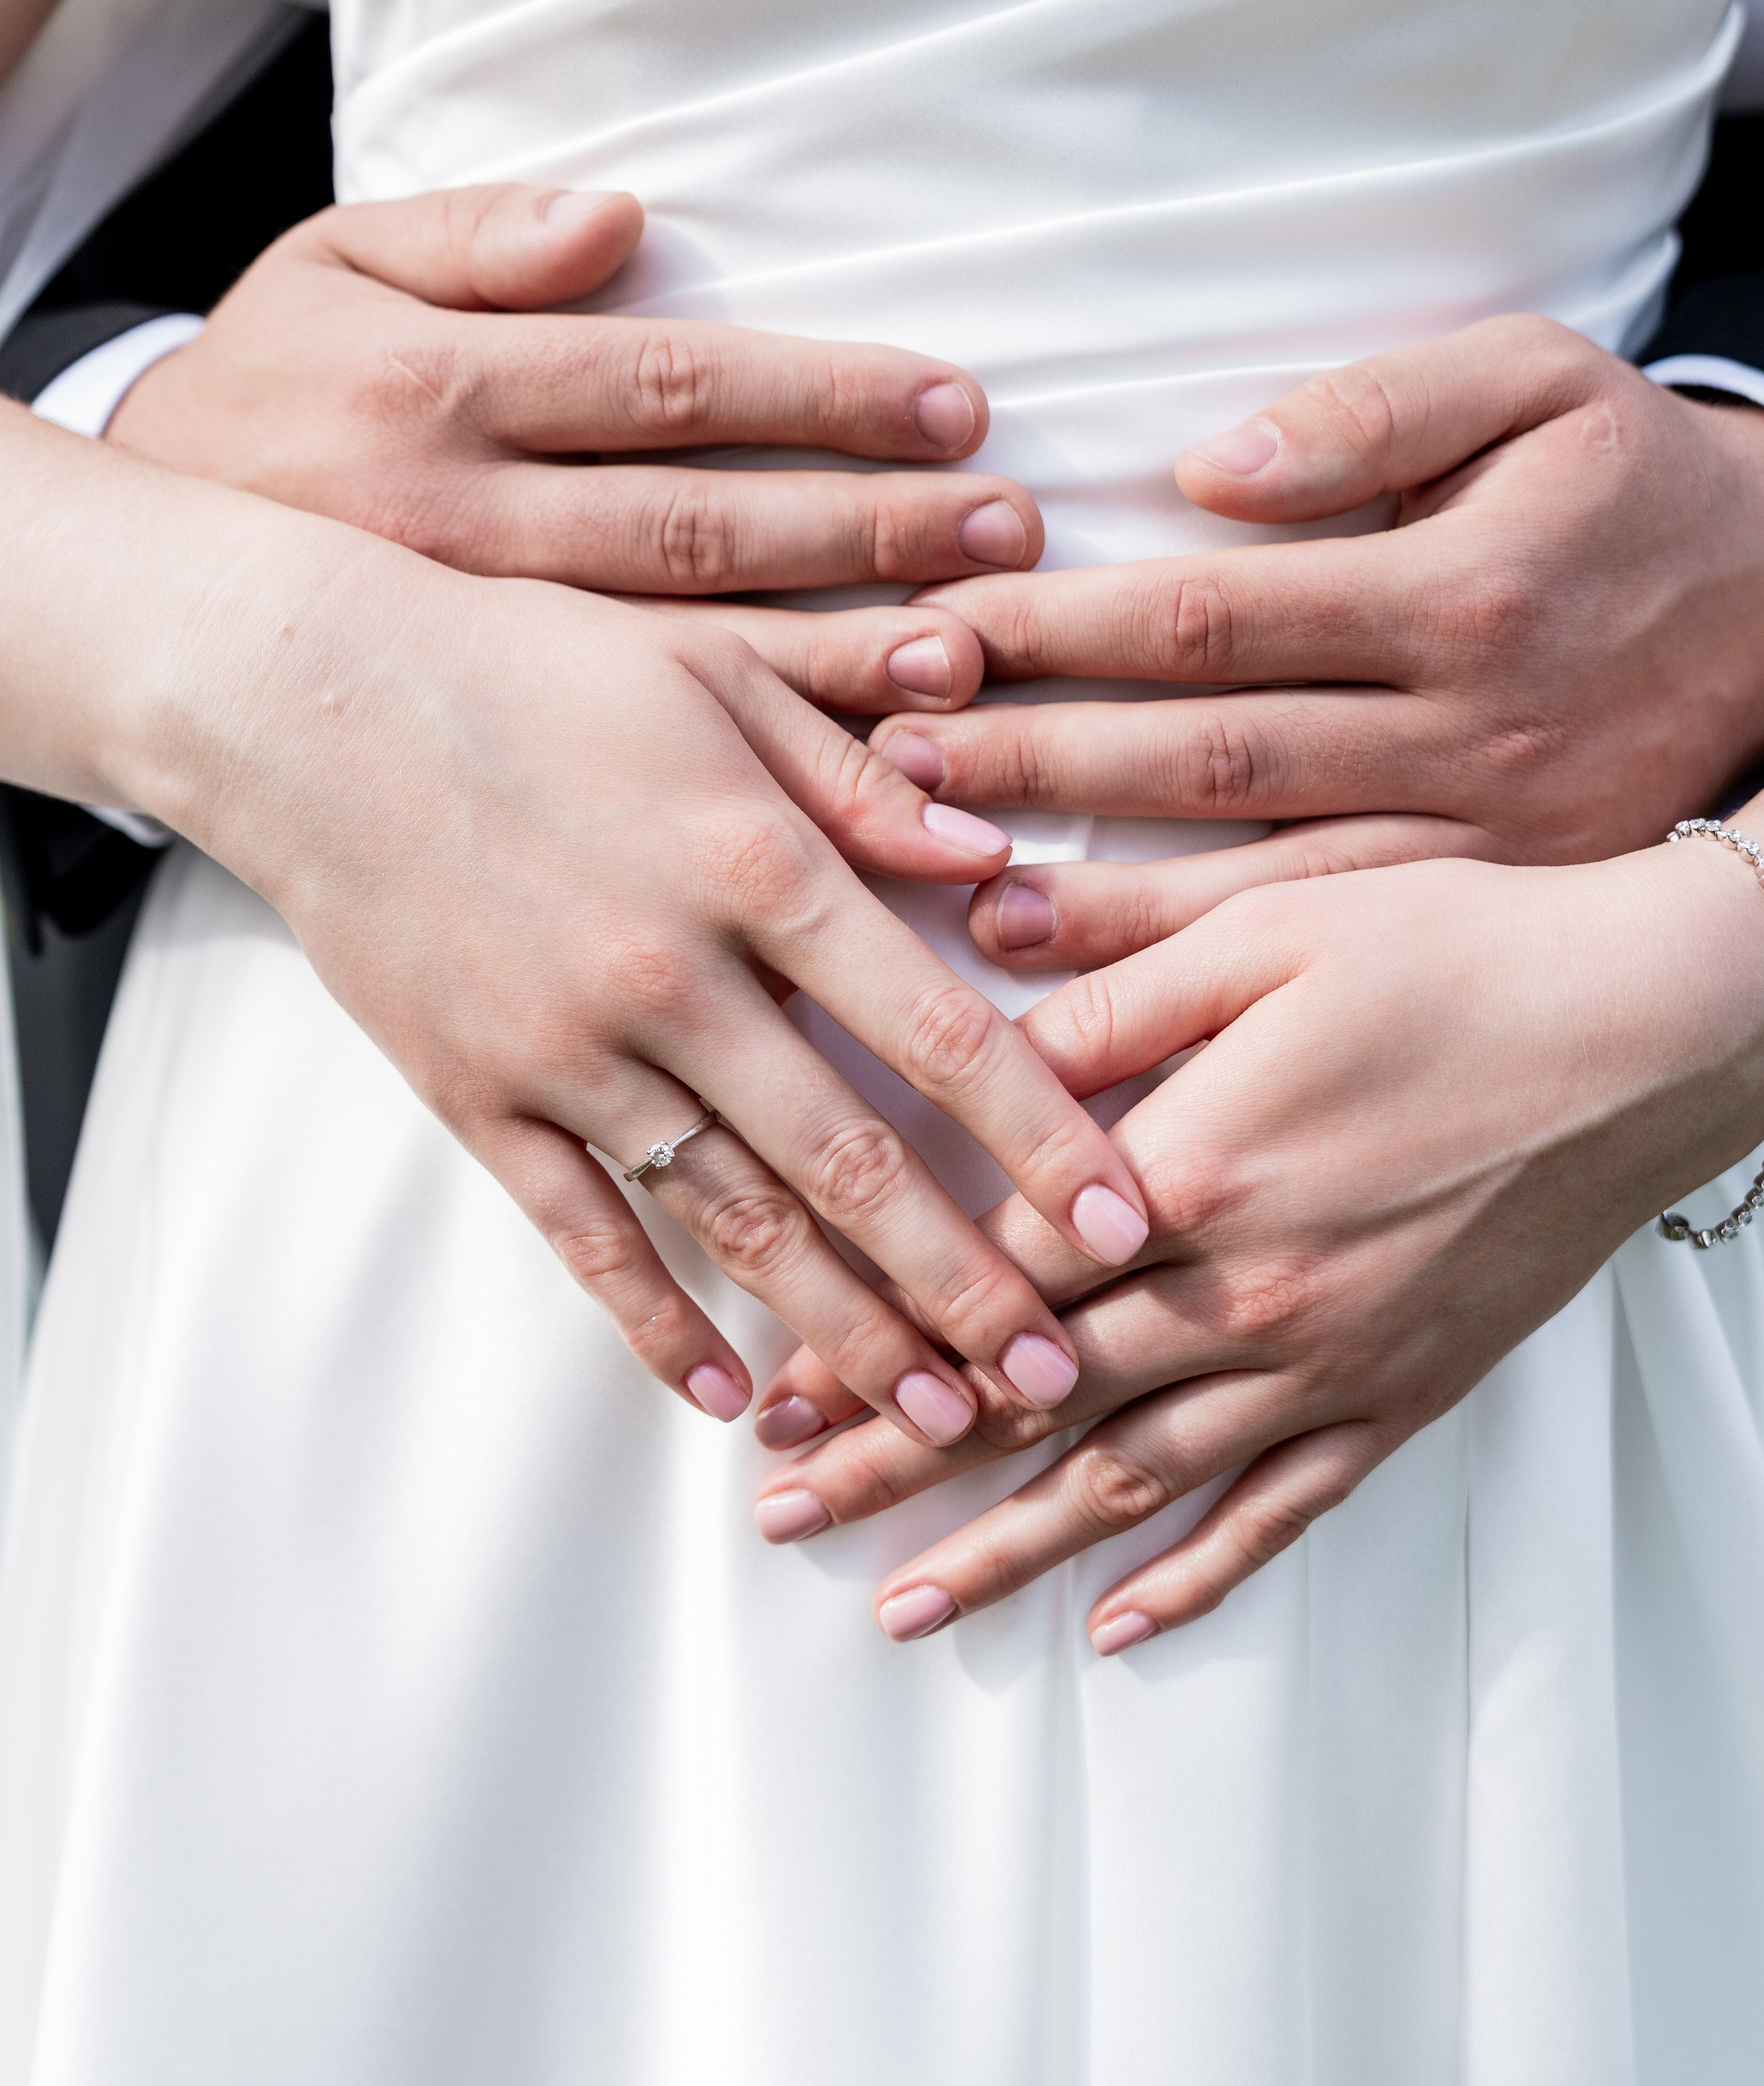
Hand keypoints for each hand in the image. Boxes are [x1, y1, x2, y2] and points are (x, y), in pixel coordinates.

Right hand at [107, 182, 1043, 717]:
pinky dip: (748, 772)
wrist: (147, 576)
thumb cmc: (265, 398)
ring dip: (834, 665)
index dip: (820, 396)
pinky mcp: (474, 733)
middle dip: (865, 532)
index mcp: (437, 393)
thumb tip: (618, 219)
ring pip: (677, 660)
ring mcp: (467, 649)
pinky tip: (854, 787)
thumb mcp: (330, 270)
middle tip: (1008, 534)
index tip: (958, 406)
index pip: (667, 384)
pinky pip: (629, 756)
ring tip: (967, 663)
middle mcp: (461, 527)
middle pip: (697, 527)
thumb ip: (476, 237)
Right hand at [111, 481, 1152, 1442]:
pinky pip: (585, 1237)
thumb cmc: (532, 664)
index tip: (1134, 1226)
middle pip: (852, 1163)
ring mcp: (569, 1050)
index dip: (1046, 1141)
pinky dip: (657, 1324)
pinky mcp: (478, 1097)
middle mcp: (674, 977)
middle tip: (1059, 1378)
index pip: (938, 1032)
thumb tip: (1003, 863)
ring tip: (941, 1421)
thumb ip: (863, 778)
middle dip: (967, 1284)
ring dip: (848, 1332)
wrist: (307, 697)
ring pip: (737, 1223)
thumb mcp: (716, 674)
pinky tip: (732, 1398)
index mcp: (755, 864)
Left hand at [748, 835, 1763, 1638]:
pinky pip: (1282, 1515)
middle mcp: (1248, 1293)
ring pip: (1136, 1483)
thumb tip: (961, 985)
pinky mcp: (1399, 1396)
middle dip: (896, 1463)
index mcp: (1196, 1167)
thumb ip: (1108, 975)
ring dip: (1008, 1551)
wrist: (1653, 1032)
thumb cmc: (1458, 953)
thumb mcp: (1270, 926)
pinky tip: (1119, 1629)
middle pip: (1032, 1400)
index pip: (992, 1280)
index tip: (776, 1381)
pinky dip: (1197, 1579)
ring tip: (897, 1606)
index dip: (874, 1335)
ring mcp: (1327, 1362)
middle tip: (780, 1515)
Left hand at [861, 317, 1763, 968]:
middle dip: (1033, 755)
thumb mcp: (1540, 385)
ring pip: (1254, 873)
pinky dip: (1196, 968)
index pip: (1210, 616)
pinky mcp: (1484, 897)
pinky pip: (1319, 944)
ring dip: (1090, 886)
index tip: (929, 627)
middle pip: (1207, 752)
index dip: (1056, 628)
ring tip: (940, 885)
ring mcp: (1476, 834)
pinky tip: (1083, 978)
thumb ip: (1378, 410)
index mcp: (1455, 590)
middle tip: (886, 757)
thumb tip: (1213, 474)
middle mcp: (1462, 726)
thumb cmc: (1629, 485)